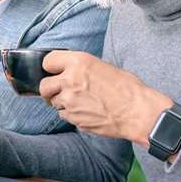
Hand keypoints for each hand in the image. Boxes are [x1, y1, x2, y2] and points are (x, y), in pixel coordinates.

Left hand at [40, 51, 172, 147]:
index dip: (50, 68)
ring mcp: (70, 102)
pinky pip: (65, 115)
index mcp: (78, 62)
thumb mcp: (101, 66)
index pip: (47, 62)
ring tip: (81, 101)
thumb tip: (67, 72)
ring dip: (62, 102)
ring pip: (54, 103)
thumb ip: (80, 68)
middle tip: (59, 90)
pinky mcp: (74, 119)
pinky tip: (87, 111)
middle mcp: (69, 81)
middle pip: (44, 86)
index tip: (53, 72)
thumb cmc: (126, 87)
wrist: (137, 111)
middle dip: (49, 89)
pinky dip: (72, 114)